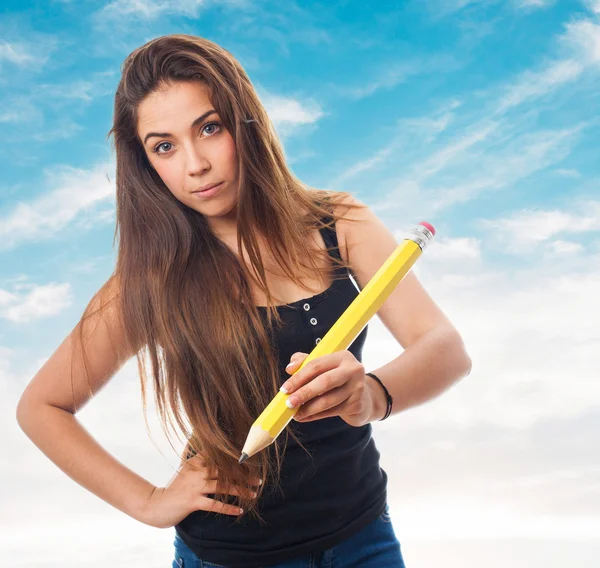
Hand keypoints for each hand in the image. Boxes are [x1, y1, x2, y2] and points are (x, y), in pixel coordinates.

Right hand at [141, 455, 261, 527]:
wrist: (158, 504)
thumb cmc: (177, 486)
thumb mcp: (187, 468)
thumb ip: (202, 459)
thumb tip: (216, 447)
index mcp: (196, 460)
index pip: (220, 456)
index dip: (237, 457)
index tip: (252, 459)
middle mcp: (197, 471)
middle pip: (225, 470)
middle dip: (244, 474)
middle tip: (258, 478)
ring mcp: (195, 486)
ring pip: (223, 486)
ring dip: (240, 490)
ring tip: (253, 493)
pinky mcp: (193, 502)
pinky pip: (215, 505)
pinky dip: (229, 508)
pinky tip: (239, 510)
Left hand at [281, 350, 374, 427]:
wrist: (363, 396)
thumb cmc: (337, 378)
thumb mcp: (324, 366)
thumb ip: (305, 362)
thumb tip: (290, 368)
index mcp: (343, 356)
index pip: (316, 365)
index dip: (299, 377)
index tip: (285, 388)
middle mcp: (353, 370)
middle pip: (324, 382)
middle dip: (304, 393)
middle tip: (289, 403)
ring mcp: (357, 388)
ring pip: (328, 400)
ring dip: (308, 408)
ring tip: (294, 413)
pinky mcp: (357, 404)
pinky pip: (332, 411)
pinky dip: (315, 416)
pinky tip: (304, 417)